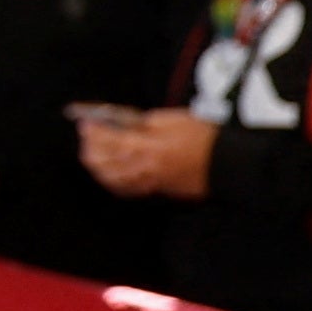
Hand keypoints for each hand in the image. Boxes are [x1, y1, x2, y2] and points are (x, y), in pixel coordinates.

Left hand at [75, 107, 215, 199]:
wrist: (227, 164)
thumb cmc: (203, 138)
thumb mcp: (172, 119)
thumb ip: (141, 122)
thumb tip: (118, 122)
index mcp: (148, 147)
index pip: (108, 141)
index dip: (92, 131)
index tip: (84, 122)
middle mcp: (144, 168)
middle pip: (103, 162)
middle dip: (90, 147)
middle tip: (87, 134)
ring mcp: (149, 182)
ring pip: (110, 177)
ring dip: (96, 163)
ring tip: (92, 150)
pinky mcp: (156, 190)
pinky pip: (124, 188)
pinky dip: (110, 179)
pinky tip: (107, 170)